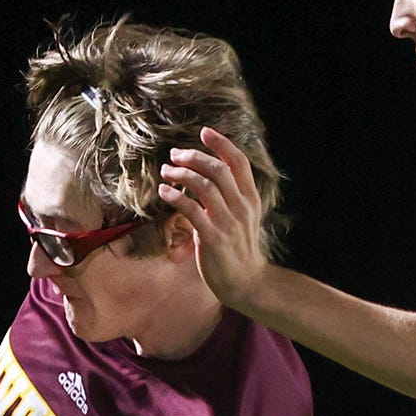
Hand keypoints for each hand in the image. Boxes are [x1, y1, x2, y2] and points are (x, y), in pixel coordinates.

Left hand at [155, 125, 271, 315]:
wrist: (247, 283)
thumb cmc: (239, 249)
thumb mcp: (244, 218)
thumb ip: (232, 197)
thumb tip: (208, 175)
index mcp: (251, 199)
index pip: (239, 162)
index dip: (221, 143)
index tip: (204, 132)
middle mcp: (242, 207)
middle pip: (218, 169)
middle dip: (193, 157)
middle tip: (175, 155)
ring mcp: (228, 223)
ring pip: (204, 186)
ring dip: (181, 174)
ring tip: (166, 172)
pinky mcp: (213, 238)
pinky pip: (192, 210)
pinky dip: (175, 197)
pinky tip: (164, 192)